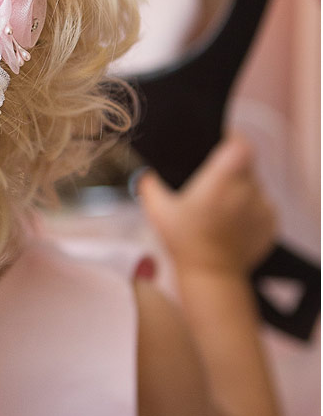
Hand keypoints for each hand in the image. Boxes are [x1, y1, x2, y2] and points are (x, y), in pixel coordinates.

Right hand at [135, 136, 276, 275]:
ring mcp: (262, 206)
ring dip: (242, 189)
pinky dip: (251, 207)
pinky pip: (263, 203)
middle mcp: (246, 190)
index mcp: (221, 181)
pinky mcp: (271, 221)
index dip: (232, 140)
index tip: (220, 145)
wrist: (212, 275)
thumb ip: (148, 185)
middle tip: (214, 182)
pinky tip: (232, 221)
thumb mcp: (158, 212)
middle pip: (246, 163)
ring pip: (255, 184)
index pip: (241, 146)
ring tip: (221, 206)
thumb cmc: (185, 242)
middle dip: (232, 168)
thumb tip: (142, 171)